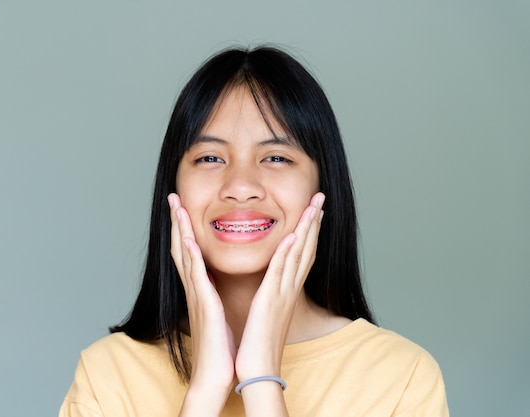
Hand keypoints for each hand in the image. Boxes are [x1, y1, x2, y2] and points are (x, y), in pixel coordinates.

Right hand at [168, 194, 235, 409]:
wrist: (212, 374)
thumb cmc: (217, 347)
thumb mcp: (214, 313)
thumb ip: (210, 295)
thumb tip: (212, 283)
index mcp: (199, 289)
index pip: (188, 252)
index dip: (183, 229)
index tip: (182, 208)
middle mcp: (194, 289)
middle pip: (180, 247)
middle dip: (177, 221)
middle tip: (173, 197)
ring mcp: (197, 296)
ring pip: (184, 256)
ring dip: (180, 229)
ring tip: (177, 206)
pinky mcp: (204, 305)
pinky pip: (196, 277)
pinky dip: (190, 256)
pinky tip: (187, 239)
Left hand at [235, 192, 324, 381]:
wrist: (258, 368)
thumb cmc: (259, 344)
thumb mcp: (267, 313)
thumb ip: (270, 296)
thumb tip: (269, 286)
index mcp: (286, 291)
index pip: (301, 256)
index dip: (309, 232)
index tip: (313, 212)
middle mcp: (289, 289)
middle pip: (307, 249)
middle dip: (314, 222)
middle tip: (320, 199)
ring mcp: (283, 293)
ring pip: (298, 254)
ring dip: (307, 228)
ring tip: (314, 205)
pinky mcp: (271, 299)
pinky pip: (281, 271)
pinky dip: (288, 252)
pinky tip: (293, 234)